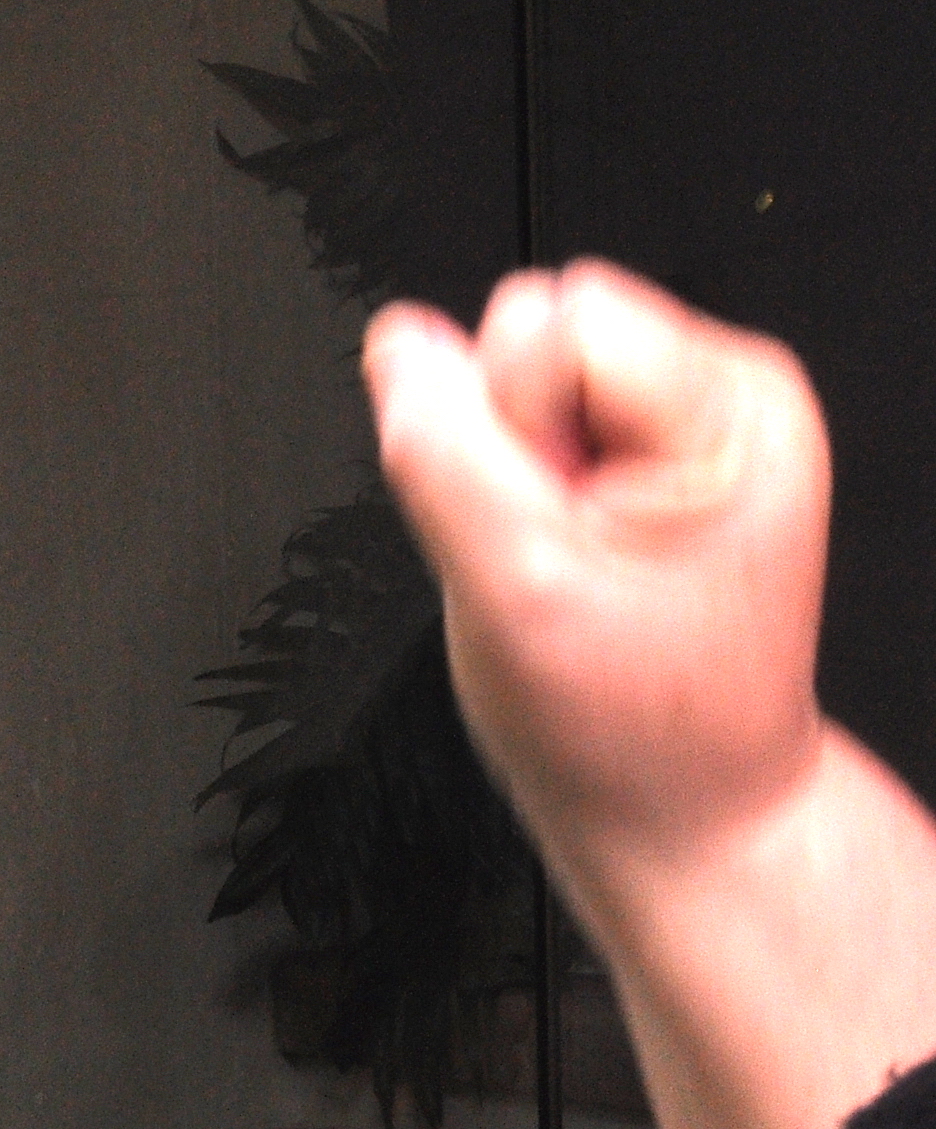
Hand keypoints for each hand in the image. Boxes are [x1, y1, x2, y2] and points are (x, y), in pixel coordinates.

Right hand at [366, 262, 829, 877]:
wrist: (685, 809)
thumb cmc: (634, 727)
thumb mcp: (515, 594)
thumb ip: (445, 458)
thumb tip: (397, 347)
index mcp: (731, 407)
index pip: (553, 319)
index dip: (507, 425)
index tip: (540, 524)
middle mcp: (726, 397)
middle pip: (541, 330)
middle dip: (508, 445)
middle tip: (550, 554)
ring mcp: (693, 428)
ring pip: (529, 379)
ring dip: (512, 479)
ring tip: (559, 568)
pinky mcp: (659, 460)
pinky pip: (539, 431)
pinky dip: (527, 502)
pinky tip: (564, 566)